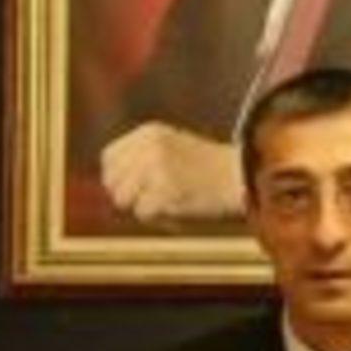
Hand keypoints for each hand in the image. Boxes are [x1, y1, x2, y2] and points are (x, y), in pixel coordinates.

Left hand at [100, 122, 243, 222]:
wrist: (241, 177)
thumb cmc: (208, 168)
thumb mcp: (171, 146)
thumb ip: (140, 156)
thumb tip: (108, 181)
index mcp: (149, 132)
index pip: (109, 158)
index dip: (117, 177)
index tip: (135, 187)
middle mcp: (149, 147)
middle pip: (112, 181)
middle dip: (128, 195)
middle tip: (154, 198)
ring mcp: (156, 169)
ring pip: (123, 200)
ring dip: (142, 207)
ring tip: (167, 201)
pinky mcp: (164, 193)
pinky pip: (143, 214)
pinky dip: (159, 217)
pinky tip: (178, 208)